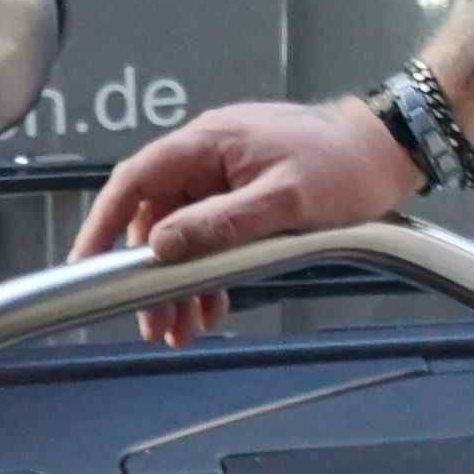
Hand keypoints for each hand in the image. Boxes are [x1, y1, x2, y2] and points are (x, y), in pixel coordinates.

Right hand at [71, 95, 424, 345]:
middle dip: (152, 276)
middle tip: (153, 324)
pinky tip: (211, 308)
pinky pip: (211, 236)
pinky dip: (208, 273)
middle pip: (157, 217)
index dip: (104, 223)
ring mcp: (225, 175)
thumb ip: (220, 224)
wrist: (387, 150)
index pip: (136, 180)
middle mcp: (207, 156)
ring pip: (183, 234)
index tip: (86, 264)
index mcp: (208, 143)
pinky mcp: (243, 194)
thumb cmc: (342, 166)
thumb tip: (161, 245)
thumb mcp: (282, 201)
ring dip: (181, 283)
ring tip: (182, 330)